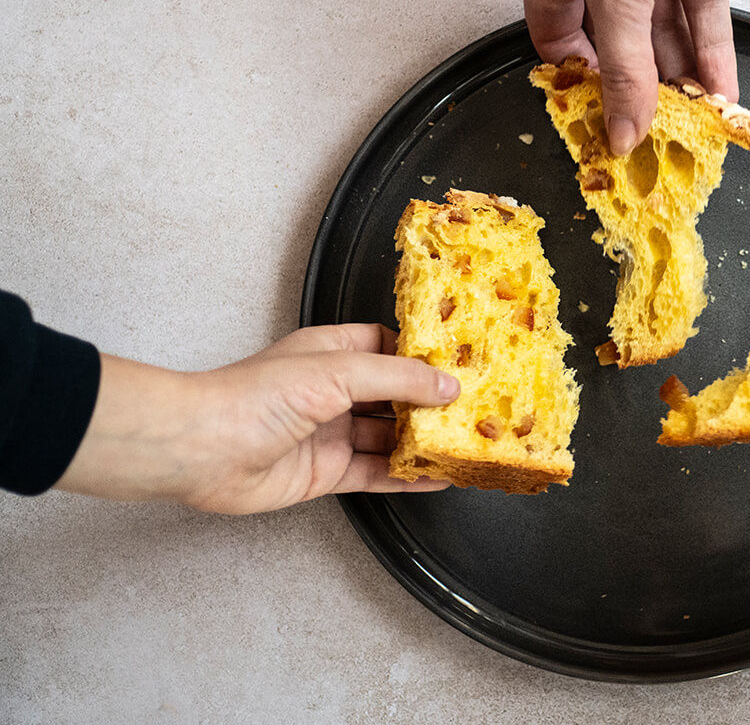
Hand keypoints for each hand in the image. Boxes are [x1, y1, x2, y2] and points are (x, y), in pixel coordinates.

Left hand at [56, 324, 458, 513]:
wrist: (202, 449)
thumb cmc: (253, 397)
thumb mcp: (336, 372)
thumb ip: (396, 377)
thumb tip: (445, 384)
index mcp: (331, 352)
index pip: (388, 346)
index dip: (422, 355)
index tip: (460, 363)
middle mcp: (332, 390)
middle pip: (393, 394)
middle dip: (429, 402)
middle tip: (473, 408)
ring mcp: (330, 433)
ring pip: (388, 436)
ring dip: (422, 442)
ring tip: (464, 444)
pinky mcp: (326, 472)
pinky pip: (376, 474)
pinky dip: (406, 477)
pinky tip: (435, 478)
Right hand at [523, 0, 747, 153]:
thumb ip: (625, 72)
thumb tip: (623, 131)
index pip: (562, 43)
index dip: (583, 84)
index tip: (606, 124)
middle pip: (621, 43)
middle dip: (643, 88)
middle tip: (662, 134)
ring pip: (666, 30)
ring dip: (684, 75)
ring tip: (699, 123)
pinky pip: (702, 11)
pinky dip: (712, 50)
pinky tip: (720, 89)